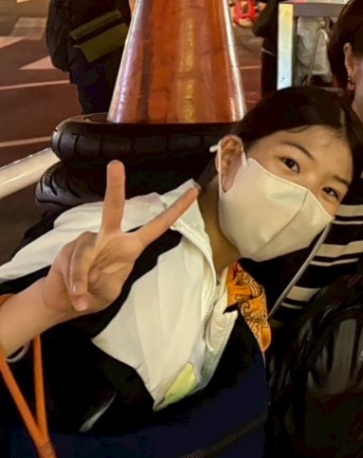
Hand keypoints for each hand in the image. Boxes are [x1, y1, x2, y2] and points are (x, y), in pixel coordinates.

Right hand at [43, 161, 198, 316]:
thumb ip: (105, 282)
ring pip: (85, 252)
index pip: (157, 226)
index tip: (194, 191)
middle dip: (115, 186)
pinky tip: (75, 295)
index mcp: (130, 246)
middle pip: (113, 209)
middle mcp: (109, 237)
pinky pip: (72, 265)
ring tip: (80, 296)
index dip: (176, 210)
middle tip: (115, 164)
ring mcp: (87, 241)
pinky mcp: (67, 250)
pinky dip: (74, 283)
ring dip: (81, 277)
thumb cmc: (95, 292)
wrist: (65, 301)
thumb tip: (93, 272)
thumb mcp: (109, 292)